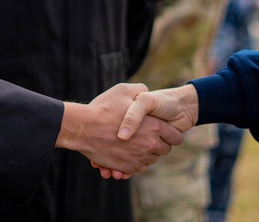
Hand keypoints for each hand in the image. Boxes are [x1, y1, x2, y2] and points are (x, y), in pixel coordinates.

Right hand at [56, 83, 183, 178]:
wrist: (83, 128)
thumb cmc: (103, 109)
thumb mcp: (123, 90)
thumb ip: (140, 90)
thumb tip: (146, 91)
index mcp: (154, 126)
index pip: (175, 136)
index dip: (172, 133)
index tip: (165, 130)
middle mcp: (150, 144)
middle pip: (164, 150)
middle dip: (159, 144)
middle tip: (149, 136)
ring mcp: (139, 158)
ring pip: (152, 160)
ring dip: (147, 154)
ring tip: (136, 144)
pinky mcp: (127, 168)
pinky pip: (139, 169)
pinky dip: (136, 163)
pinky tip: (128, 153)